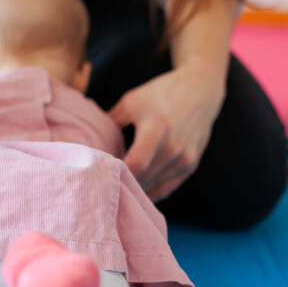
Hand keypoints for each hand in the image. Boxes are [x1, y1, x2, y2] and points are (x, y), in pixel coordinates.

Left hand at [108, 62, 225, 201]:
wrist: (200, 91)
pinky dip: (150, 194)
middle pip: (143, 179)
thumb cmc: (160, 94)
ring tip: (114, 195)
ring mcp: (185, 159)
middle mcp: (174, 147)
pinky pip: (167, 189)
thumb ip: (110, 123)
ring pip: (154, 188)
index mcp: (157, 128)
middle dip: (121, 185)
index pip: (134, 164)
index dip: (115, 174)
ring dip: (135, 192)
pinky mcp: (190, 166)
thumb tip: (87, 143)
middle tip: (100, 190)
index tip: (97, 177)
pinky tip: (135, 195)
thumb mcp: (131, 101)